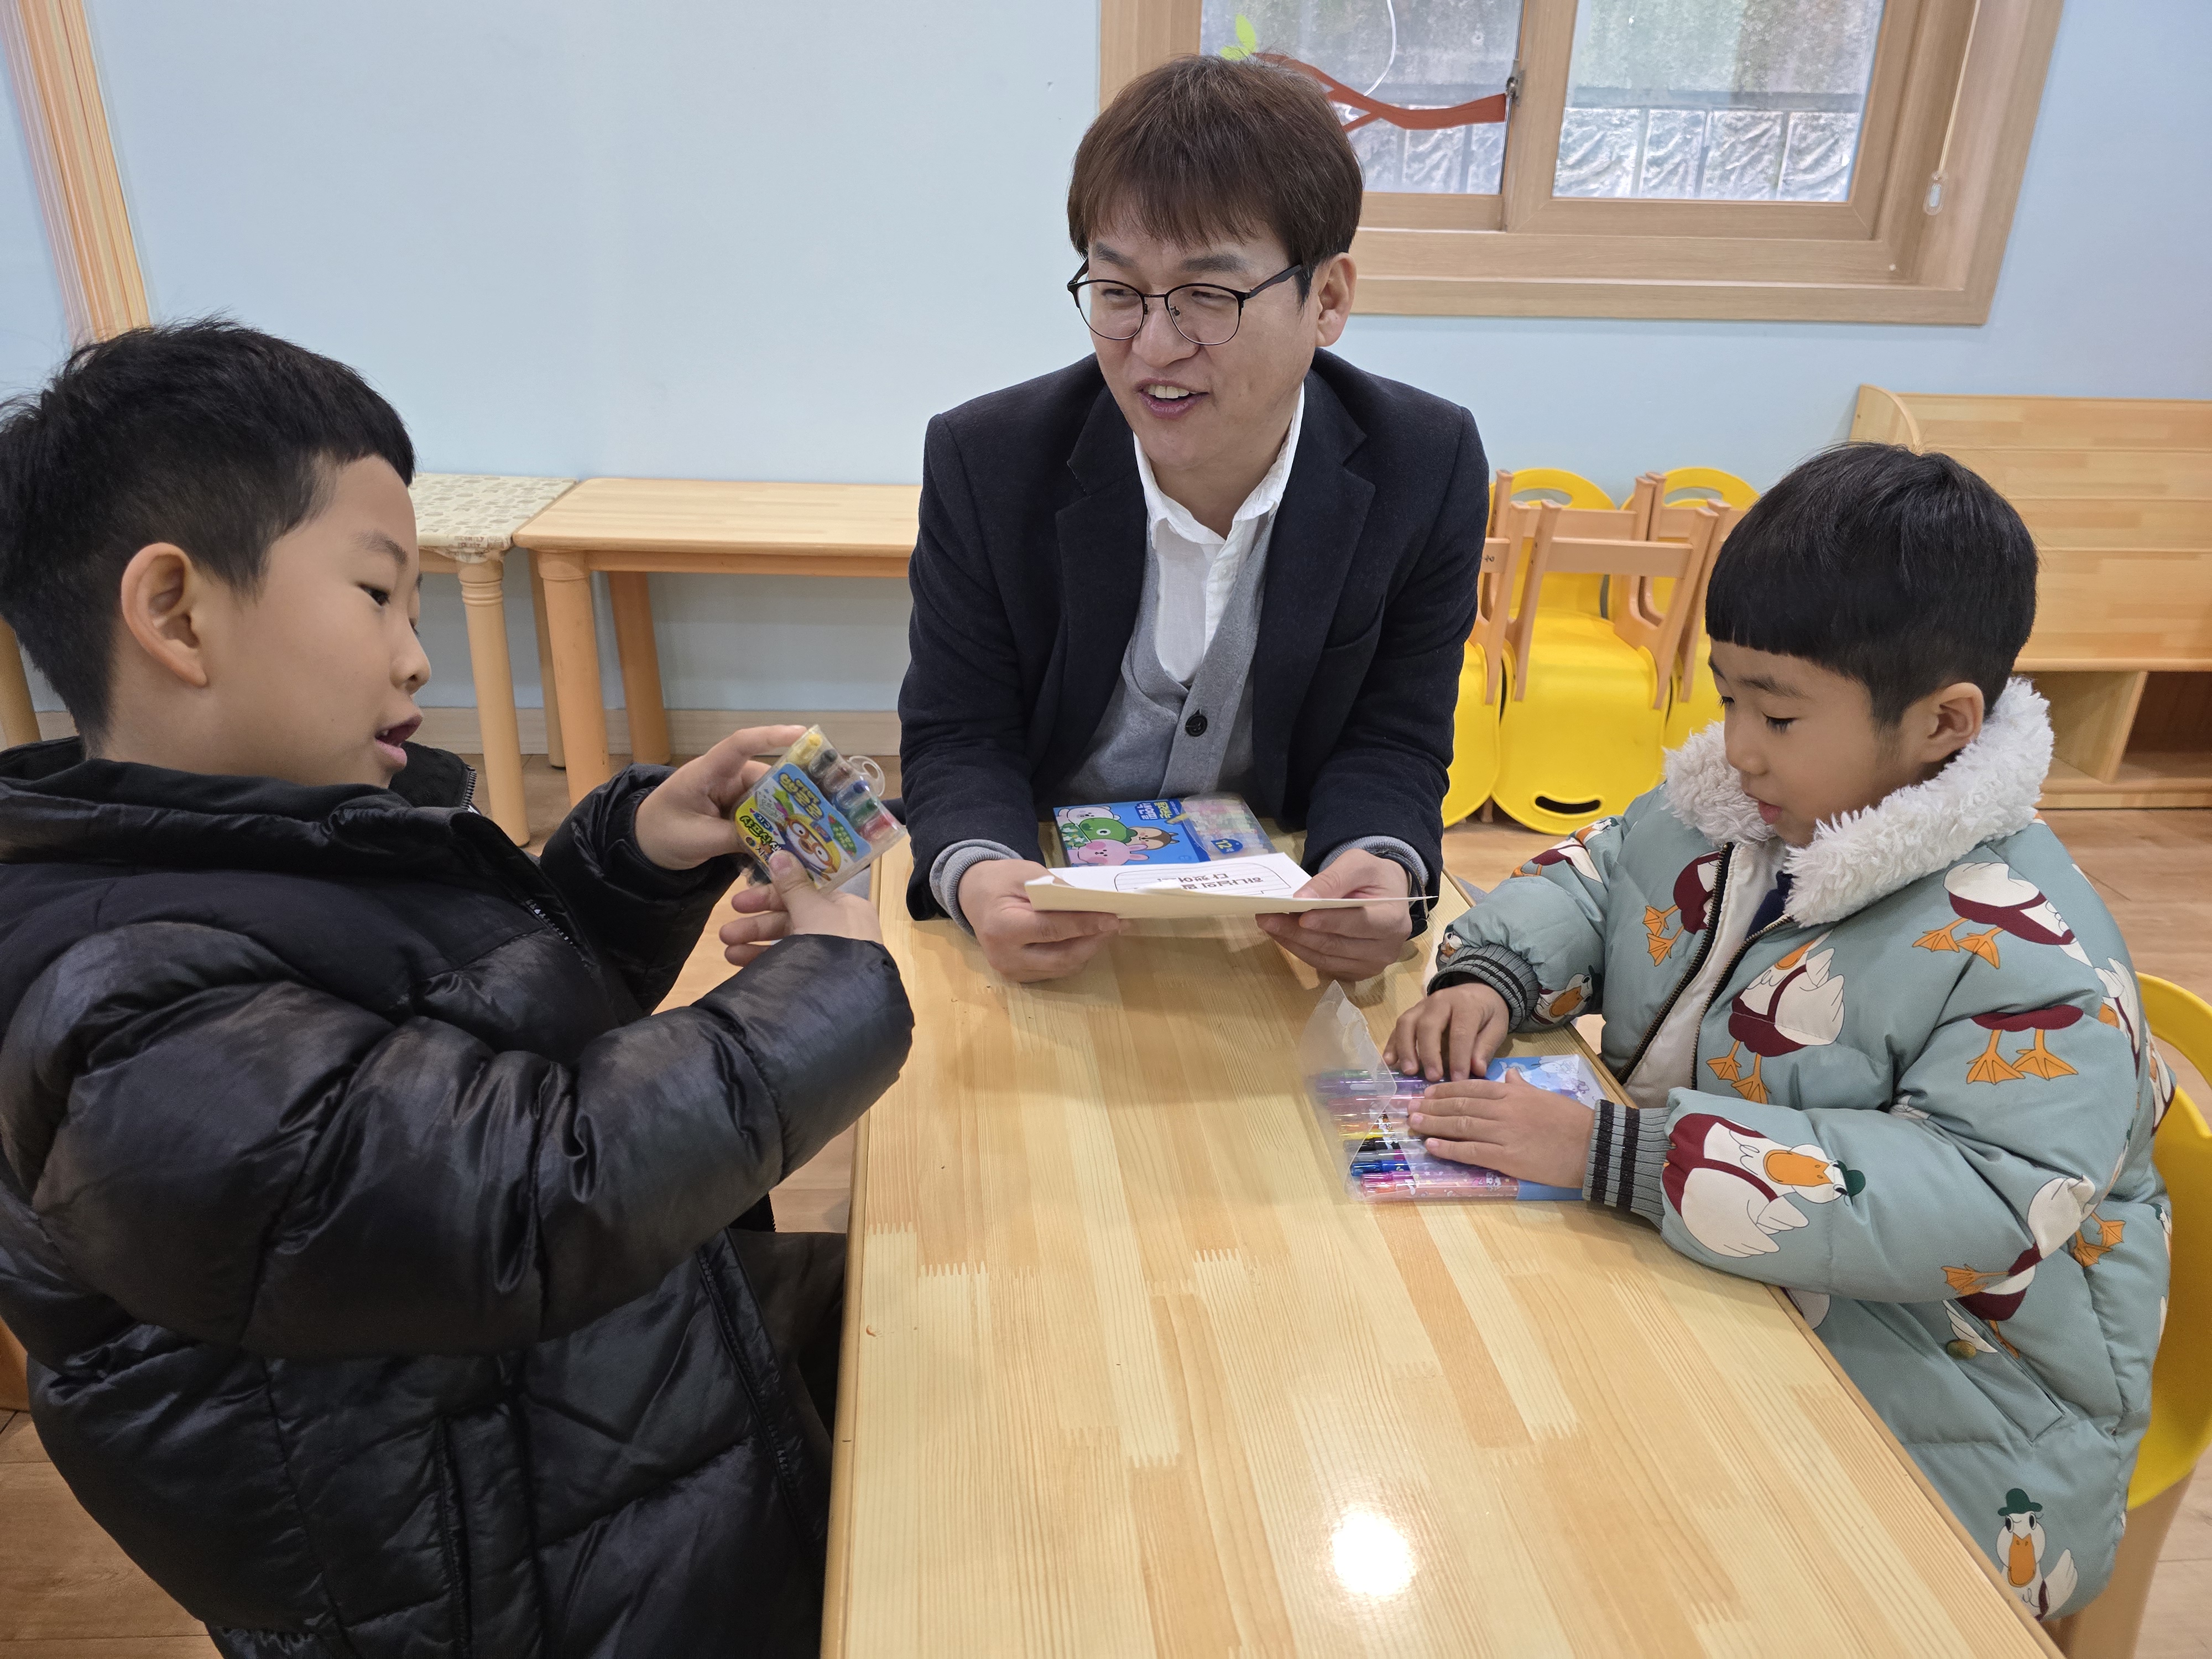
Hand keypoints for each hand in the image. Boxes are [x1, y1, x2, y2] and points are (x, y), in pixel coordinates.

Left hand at [632, 723, 806, 870]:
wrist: (641, 845)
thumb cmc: (661, 833)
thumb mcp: (698, 839)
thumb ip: (736, 838)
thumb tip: (776, 842)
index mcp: (707, 773)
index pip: (740, 745)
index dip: (770, 736)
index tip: (802, 733)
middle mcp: (723, 777)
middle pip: (765, 777)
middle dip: (793, 789)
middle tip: (825, 804)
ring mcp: (730, 794)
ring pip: (767, 798)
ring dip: (786, 812)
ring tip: (815, 827)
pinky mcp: (734, 810)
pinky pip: (760, 813)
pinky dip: (774, 825)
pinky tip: (793, 839)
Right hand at [720, 850, 879, 966]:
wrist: (848, 1002)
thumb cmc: (834, 944)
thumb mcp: (813, 910)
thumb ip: (793, 885)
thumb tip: (779, 854)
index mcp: (846, 906)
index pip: (803, 892)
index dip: (769, 895)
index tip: (739, 902)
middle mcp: (839, 928)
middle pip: (790, 918)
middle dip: (755, 925)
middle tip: (725, 932)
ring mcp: (829, 954)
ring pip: (786, 942)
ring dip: (754, 944)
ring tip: (727, 952)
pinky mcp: (820, 978)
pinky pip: (788, 964)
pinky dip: (764, 961)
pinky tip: (739, 964)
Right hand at [959, 857, 1121, 982]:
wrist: (974, 897)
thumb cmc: (1000, 881)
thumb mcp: (1027, 873)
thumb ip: (1056, 891)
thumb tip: (1092, 906)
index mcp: (1002, 927)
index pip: (1051, 930)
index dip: (1085, 925)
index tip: (1112, 918)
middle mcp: (1005, 956)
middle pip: (1061, 958)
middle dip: (1093, 941)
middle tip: (1116, 924)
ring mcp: (1011, 971)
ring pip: (1063, 968)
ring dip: (1088, 950)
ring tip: (1106, 930)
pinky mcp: (1019, 977)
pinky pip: (1056, 970)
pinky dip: (1075, 955)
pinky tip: (1086, 938)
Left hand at [1256, 849, 1413, 981]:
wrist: (1386, 894)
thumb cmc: (1373, 877)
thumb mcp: (1358, 864)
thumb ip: (1333, 878)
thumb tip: (1304, 897)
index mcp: (1393, 921)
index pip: (1359, 923)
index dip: (1329, 921)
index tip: (1300, 916)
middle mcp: (1385, 950)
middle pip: (1335, 944)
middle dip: (1297, 932)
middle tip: (1266, 917)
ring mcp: (1370, 966)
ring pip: (1324, 958)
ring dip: (1293, 943)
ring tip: (1268, 924)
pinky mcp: (1354, 973)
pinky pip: (1322, 965)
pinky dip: (1300, 950)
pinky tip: (1283, 935)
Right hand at [1385, 982, 1509, 1082]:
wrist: (1477, 989)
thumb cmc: (1487, 1012)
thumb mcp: (1497, 1026)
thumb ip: (1486, 1047)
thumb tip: (1476, 1070)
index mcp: (1466, 1004)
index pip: (1460, 1033)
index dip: (1459, 1058)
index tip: (1458, 1080)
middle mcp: (1440, 1001)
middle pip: (1428, 1025)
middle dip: (1428, 1054)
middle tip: (1432, 1077)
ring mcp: (1422, 1005)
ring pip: (1407, 1023)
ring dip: (1405, 1049)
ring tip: (1409, 1071)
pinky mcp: (1412, 1011)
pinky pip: (1398, 1026)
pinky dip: (1392, 1044)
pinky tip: (1390, 1062)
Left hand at [1406, 1073, 1593, 1188]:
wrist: (1593, 1145)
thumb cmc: (1571, 1121)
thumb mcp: (1544, 1095)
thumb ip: (1521, 1085)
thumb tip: (1508, 1074)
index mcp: (1512, 1093)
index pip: (1471, 1087)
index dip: (1445, 1090)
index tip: (1427, 1092)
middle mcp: (1503, 1109)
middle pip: (1460, 1105)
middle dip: (1432, 1105)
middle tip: (1410, 1107)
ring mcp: (1504, 1133)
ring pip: (1461, 1126)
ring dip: (1434, 1124)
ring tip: (1414, 1123)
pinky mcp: (1507, 1157)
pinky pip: (1471, 1151)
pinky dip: (1449, 1148)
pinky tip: (1432, 1146)